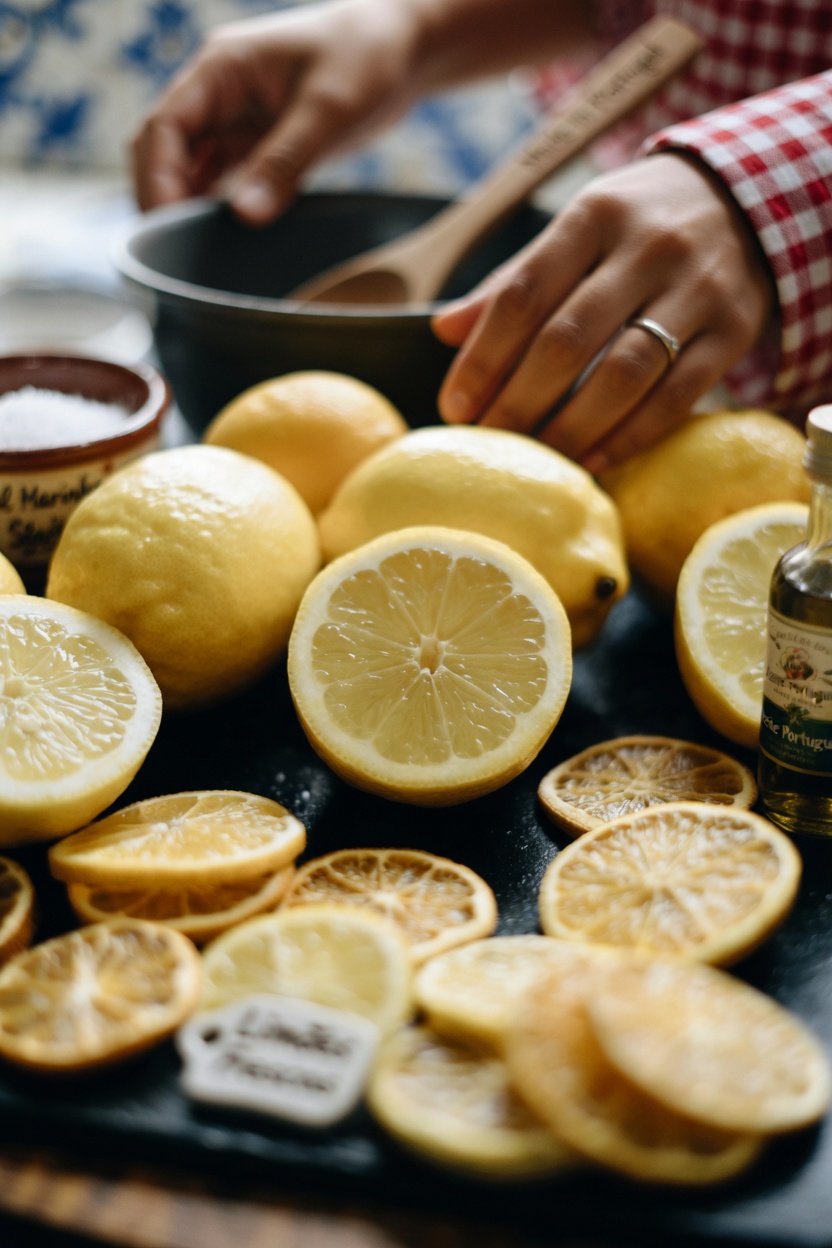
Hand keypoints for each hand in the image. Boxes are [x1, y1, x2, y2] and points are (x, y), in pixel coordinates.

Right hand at [131, 0, 421, 223]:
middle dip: (161, 196)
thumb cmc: (368, 58)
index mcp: (222, 68)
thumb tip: (245, 216)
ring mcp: (235, 116)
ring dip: (183, 204)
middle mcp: (219, 91)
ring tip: (191, 252)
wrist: (403, 47)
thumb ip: (285, 163)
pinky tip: (218, 237)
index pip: (165, 125)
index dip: (158, 178)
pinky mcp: (257, 140)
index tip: (167, 227)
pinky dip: (212, 205)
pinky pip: (219, 176)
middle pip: (164, 148)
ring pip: (187, 165)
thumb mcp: (329, 110)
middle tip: (172, 251)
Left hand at [432, 153, 775, 471]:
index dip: (483, 358)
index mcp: (595, 216)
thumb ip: (514, 281)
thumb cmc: (639, 223)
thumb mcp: (578, 229)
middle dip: (518, 402)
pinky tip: (592, 462)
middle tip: (488, 443)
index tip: (455, 407)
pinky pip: (675, 398)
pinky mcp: (734, 331)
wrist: (748, 200)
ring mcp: (698, 290)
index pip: (524, 294)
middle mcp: (649, 248)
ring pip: (623, 374)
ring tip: (535, 460)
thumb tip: (444, 331)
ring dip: (570, 428)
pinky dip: (629, 437)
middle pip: (568, 340)